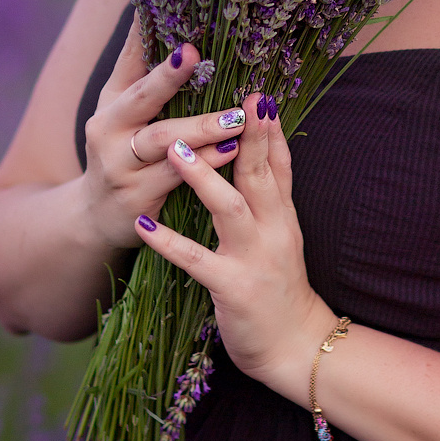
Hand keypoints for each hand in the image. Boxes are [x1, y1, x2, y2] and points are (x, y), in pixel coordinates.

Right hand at [80, 19, 247, 253]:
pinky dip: (206, 164)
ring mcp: (121, 170)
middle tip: (200, 59)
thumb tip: (146, 8)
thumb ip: (134, 64)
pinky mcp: (139, 201)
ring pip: (163, 144)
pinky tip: (232, 153)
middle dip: (170, 81)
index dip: (152, 50)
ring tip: (237, 117)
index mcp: (109, 106)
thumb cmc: (119, 148)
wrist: (95, 216)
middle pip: (142, 103)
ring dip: (202, 129)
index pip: (131, 70)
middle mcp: (108, 134)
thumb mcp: (118, 108)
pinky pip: (176, 180)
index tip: (183, 40)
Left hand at [132, 93, 331, 400]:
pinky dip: (169, 242)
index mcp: (282, 216)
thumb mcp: (285, 233)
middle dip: (246, 135)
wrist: (296, 348)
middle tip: (231, 99)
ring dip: (203, 177)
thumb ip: (275, 191)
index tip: (259, 92)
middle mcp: (273, 230)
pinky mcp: (232, 288)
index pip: (279, 162)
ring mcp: (253, 258)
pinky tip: (143, 226)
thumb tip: (272, 144)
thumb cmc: (280, 287)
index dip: (270, 127)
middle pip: (259, 174)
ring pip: (230, 208)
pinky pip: (196, 261)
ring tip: (175, 149)